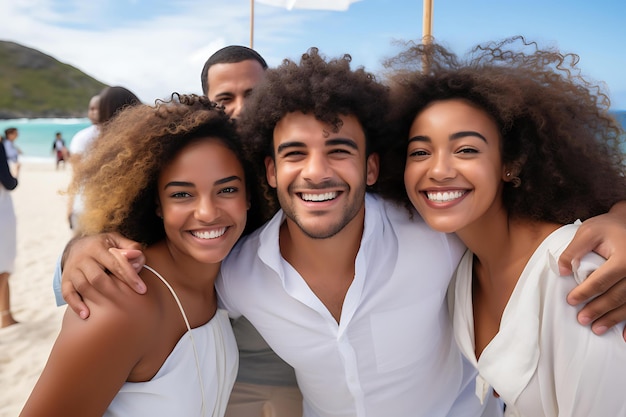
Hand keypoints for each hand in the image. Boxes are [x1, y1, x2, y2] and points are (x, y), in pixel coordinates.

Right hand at [61, 233, 146, 318]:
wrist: (77, 246)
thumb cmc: (104, 246)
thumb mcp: (117, 241)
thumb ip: (130, 247)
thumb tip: (135, 256)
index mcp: (98, 247)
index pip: (115, 263)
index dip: (130, 276)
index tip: (142, 289)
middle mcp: (82, 257)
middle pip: (97, 277)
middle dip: (115, 290)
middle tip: (129, 302)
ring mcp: (72, 269)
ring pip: (83, 286)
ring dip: (96, 299)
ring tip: (113, 310)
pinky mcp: (65, 280)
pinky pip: (67, 294)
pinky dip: (75, 304)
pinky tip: (86, 315)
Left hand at [559, 202, 625, 340]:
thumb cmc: (608, 229)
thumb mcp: (588, 232)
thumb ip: (573, 250)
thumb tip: (561, 272)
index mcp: (624, 257)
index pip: (602, 280)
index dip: (585, 292)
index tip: (570, 301)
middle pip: (617, 295)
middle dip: (598, 310)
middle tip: (582, 320)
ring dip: (614, 319)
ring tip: (597, 329)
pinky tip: (625, 337)